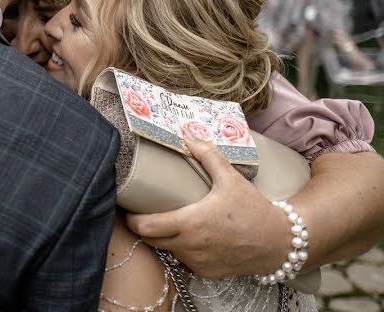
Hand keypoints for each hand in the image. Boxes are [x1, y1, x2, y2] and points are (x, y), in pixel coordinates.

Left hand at [126, 138, 291, 277]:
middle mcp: (190, 246)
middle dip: (144, 229)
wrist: (279, 243)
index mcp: (191, 222)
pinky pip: (184, 262)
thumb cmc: (253, 209)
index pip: (146, 227)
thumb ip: (207, 156)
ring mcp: (198, 262)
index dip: (133, 220)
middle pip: (151, 240)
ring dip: (164, 240)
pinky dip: (181, 251)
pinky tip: (188, 238)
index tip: (130, 210)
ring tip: (166, 223)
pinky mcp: (206, 273)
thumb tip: (187, 137)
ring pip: (167, 252)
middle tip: (143, 214)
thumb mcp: (231, 178)